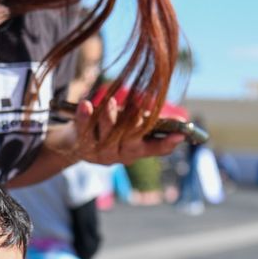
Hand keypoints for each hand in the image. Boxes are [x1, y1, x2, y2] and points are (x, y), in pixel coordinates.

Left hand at [69, 97, 184, 165]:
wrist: (76, 143)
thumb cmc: (111, 129)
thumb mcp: (132, 127)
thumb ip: (152, 124)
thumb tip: (181, 121)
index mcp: (136, 150)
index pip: (155, 149)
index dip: (167, 143)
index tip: (180, 135)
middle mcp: (119, 155)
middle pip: (130, 143)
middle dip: (134, 127)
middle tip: (136, 111)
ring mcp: (100, 152)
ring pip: (106, 138)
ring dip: (109, 120)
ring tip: (110, 103)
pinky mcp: (81, 143)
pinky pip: (83, 130)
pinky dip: (84, 117)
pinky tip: (86, 105)